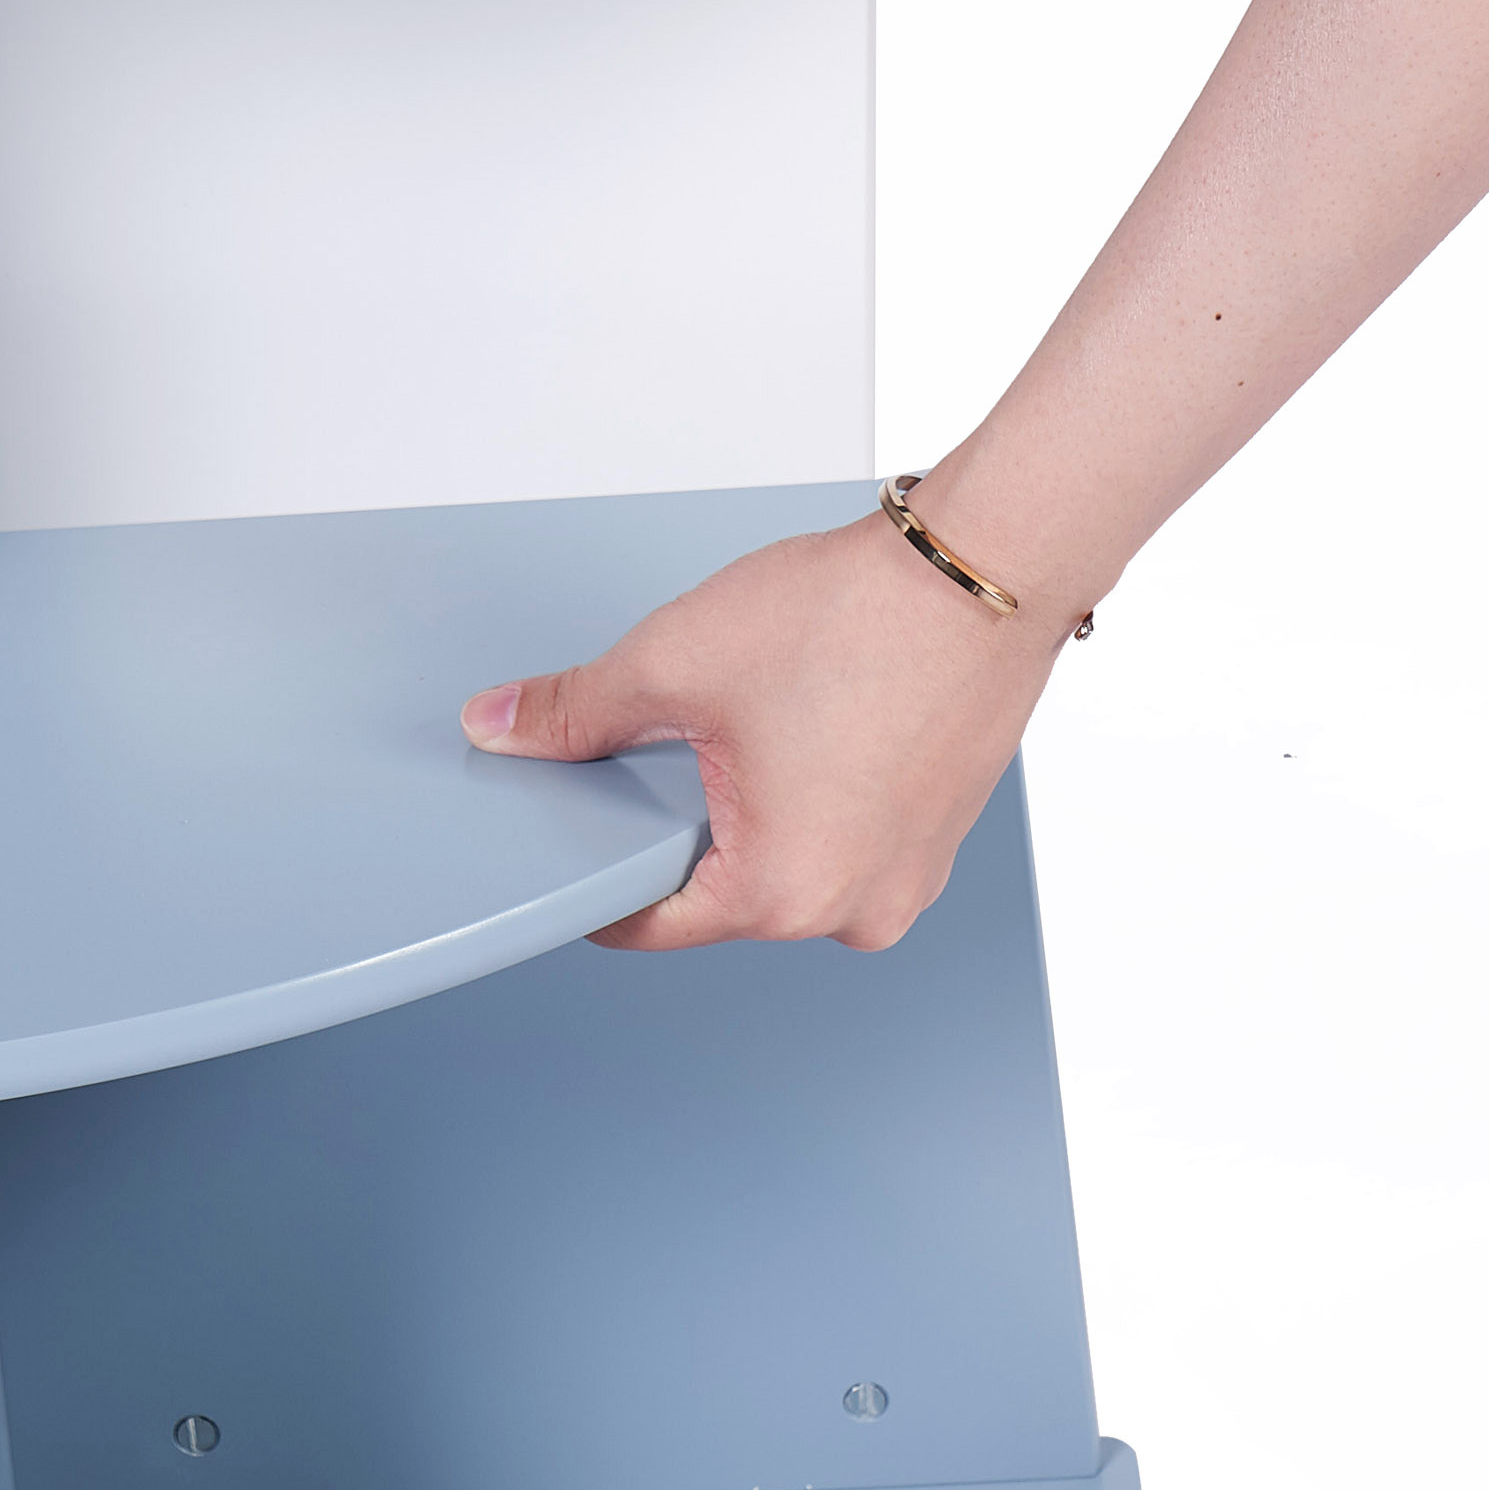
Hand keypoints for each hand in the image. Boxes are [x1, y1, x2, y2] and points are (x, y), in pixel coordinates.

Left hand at [458, 507, 1078, 952]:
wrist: (988, 563)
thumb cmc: (861, 617)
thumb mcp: (675, 662)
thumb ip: (573, 713)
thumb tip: (500, 728)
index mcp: (782, 895)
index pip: (647, 926)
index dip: (595, 877)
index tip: (576, 838)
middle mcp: (854, 912)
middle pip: (720, 896)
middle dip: (682, 829)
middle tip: (679, 744)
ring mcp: (908, 881)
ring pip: (786, 867)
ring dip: (753, 814)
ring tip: (757, 727)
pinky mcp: (938, 840)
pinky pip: (844, 842)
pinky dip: (813, 800)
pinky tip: (806, 729)